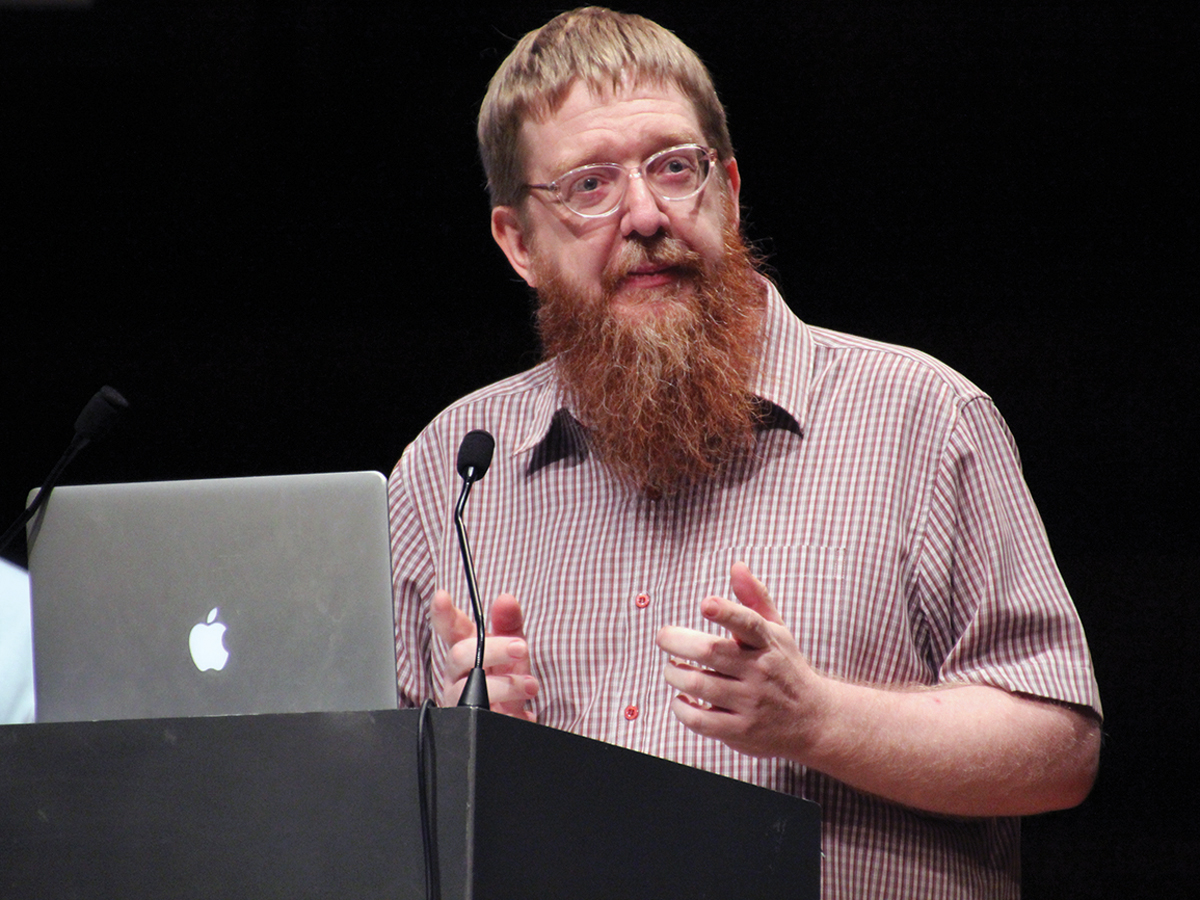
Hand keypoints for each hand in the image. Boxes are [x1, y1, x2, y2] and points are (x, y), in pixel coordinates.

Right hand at [431, 590, 538, 719]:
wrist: (514, 724)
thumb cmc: (508, 682)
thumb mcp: (513, 652)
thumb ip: (509, 625)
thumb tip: (506, 599)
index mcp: (465, 653)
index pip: (449, 630)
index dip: (443, 614)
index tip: (442, 596)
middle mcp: (457, 676)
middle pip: (459, 655)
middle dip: (493, 649)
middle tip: (521, 647)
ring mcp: (460, 702)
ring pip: (469, 688)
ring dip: (506, 684)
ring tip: (530, 685)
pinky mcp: (470, 724)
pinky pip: (480, 717)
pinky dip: (506, 711)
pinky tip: (521, 711)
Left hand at [655, 562, 830, 759]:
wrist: (815, 721)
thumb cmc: (786, 668)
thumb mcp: (778, 631)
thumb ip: (754, 598)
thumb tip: (737, 565)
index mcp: (768, 642)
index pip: (748, 623)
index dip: (726, 612)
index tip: (706, 604)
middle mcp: (760, 671)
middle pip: (710, 652)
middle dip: (677, 642)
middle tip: (664, 637)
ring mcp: (751, 703)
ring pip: (698, 684)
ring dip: (674, 674)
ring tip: (672, 669)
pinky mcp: (740, 731)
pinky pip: (699, 720)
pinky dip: (681, 708)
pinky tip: (681, 699)